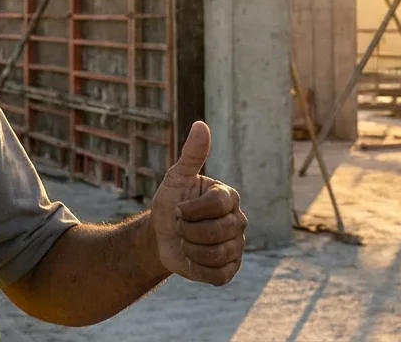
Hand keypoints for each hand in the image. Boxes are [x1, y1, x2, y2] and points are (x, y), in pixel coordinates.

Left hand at [150, 121, 246, 285]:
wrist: (161, 235)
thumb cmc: (172, 203)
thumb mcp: (176, 178)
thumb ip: (191, 155)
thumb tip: (201, 125)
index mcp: (228, 197)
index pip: (217, 204)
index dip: (191, 210)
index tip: (178, 209)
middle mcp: (238, 220)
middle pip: (217, 232)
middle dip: (188, 231)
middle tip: (179, 227)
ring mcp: (237, 245)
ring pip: (217, 254)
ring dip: (191, 250)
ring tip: (185, 242)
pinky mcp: (231, 268)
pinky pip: (218, 274)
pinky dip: (198, 269)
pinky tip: (192, 258)